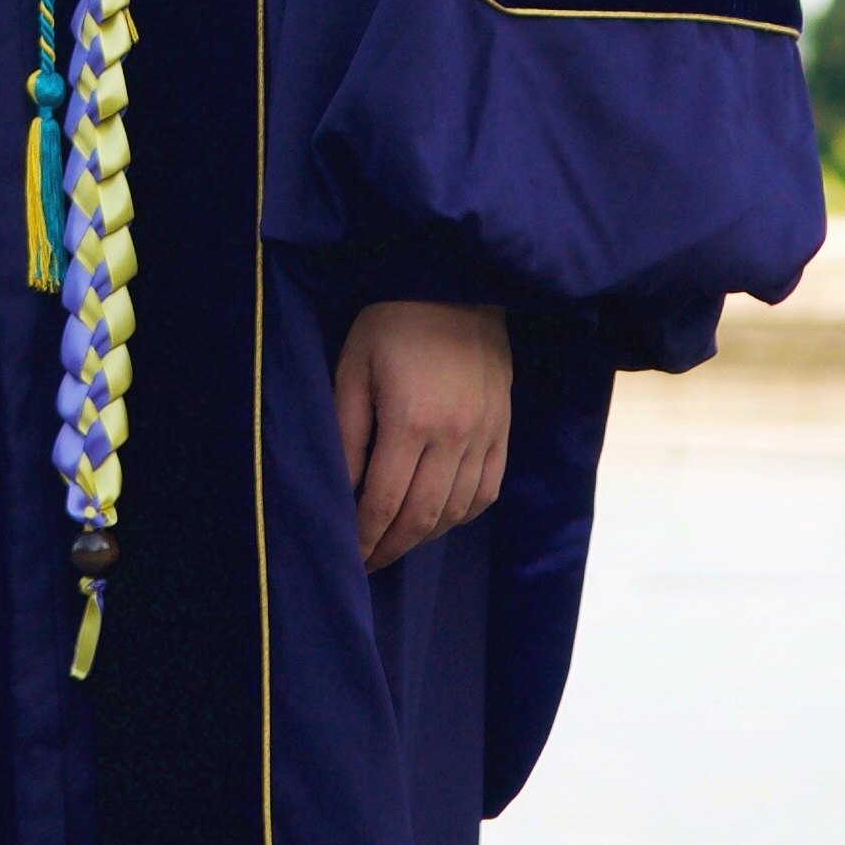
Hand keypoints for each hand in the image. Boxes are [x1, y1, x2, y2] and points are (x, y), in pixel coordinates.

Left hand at [332, 300, 510, 571]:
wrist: (455, 283)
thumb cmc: (392, 321)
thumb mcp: (354, 366)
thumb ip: (347, 432)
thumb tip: (341, 489)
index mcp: (410, 420)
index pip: (383, 502)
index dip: (364, 538)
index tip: (348, 557)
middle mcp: (454, 437)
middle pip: (421, 518)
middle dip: (390, 547)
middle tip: (368, 561)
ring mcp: (485, 435)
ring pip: (456, 512)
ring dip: (424, 536)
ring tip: (397, 541)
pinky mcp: (503, 429)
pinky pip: (487, 491)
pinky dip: (462, 514)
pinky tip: (440, 517)